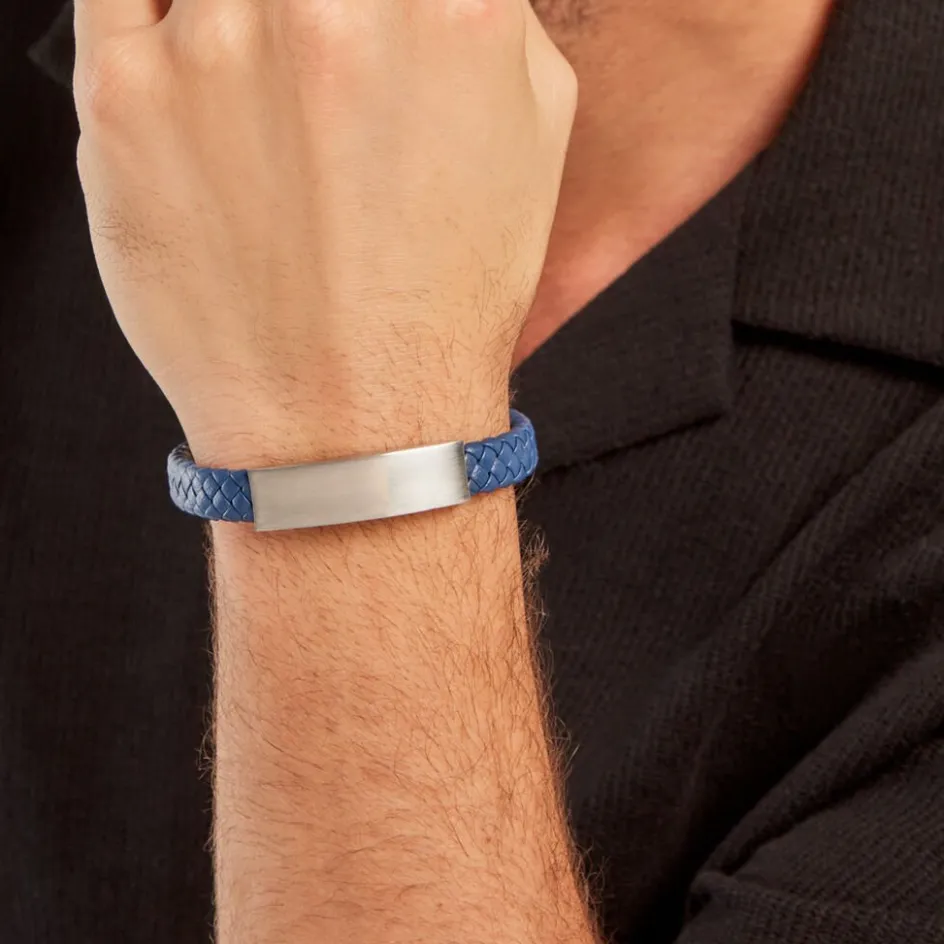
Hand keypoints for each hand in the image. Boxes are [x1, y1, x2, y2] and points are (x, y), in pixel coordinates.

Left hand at [72, 0, 577, 463]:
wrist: (361, 415)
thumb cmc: (446, 293)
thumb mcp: (532, 128)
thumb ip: (487, 7)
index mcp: (447, 3)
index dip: (362, 3)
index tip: (349, 26)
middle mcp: (330, 7)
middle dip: (303, 15)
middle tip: (311, 67)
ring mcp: (217, 47)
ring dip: (235, 20)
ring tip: (262, 102)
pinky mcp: (124, 98)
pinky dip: (151, 13)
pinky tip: (194, 78)